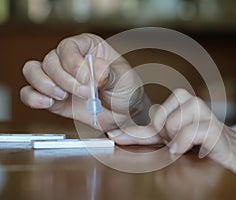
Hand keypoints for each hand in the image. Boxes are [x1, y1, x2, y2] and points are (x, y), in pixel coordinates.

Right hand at [20, 33, 152, 133]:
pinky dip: (34, 97)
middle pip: (50, 60)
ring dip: (45, 85)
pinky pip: (30, 93)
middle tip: (84, 93)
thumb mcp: (124, 80)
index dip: (73, 62)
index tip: (87, 79)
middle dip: (65, 79)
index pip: (69, 46)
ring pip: (33, 71)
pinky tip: (48, 102)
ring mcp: (59, 78)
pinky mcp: (53, 97)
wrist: (123, 115)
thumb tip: (96, 69)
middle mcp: (70, 60)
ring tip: (63, 96)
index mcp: (88, 48)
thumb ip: (109, 74)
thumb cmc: (126, 91)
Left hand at [107, 88, 235, 199]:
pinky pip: (185, 134)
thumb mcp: (172, 140)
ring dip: (176, 140)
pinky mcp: (211, 125)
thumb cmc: (202, 146)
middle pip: (158, 120)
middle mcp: (188, 103)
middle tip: (180, 142)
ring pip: (169, 124)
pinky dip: (183, 144)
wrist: (234, 154)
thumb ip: (152, 136)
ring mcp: (201, 111)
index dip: (131, 130)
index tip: (113, 136)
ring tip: (190, 145)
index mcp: (178, 106)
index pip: (150, 120)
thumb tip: (124, 135)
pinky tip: (192, 148)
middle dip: (164, 136)